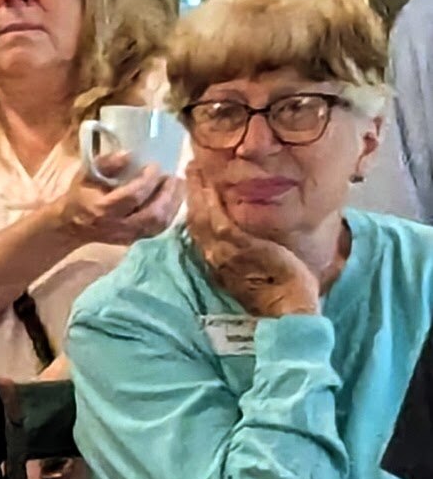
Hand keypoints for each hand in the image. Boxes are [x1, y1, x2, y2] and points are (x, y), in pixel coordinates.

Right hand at [51, 156, 179, 246]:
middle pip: (152, 214)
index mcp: (102, 208)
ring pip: (159, 224)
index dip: (148, 180)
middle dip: (168, 194)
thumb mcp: (86, 175)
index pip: (132, 196)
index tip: (155, 166)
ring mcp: (127, 236)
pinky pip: (159, 229)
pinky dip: (171, 213)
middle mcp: (117, 225)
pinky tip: (173, 199)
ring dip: (174, 203)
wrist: (71, 225)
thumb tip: (129, 154)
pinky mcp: (135, 239)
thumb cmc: (81, 195)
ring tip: (178, 185)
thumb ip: (106, 164)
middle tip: (173, 176)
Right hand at [185, 178, 322, 318]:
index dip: (196, 206)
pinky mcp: (240, 247)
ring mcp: (225, 252)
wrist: (286, 310)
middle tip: (191, 168)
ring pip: (203, 216)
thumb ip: (249, 254)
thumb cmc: (280, 294)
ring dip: (198, 191)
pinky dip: (212, 203)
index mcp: (219, 261)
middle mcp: (215, 256)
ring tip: (196, 169)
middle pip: (197, 218)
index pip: (202, 229)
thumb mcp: (257, 272)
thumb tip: (254, 236)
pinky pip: (220, 220)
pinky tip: (211, 185)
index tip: (195, 186)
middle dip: (193, 193)